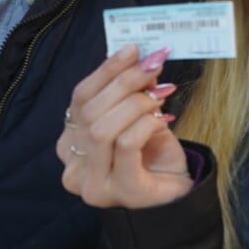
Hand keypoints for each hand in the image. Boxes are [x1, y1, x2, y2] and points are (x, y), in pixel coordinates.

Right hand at [57, 45, 190, 209]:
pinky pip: (125, 145)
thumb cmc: (154, 158)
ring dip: (137, 103)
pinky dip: (146, 124)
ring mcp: (93, 183)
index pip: (80, 97)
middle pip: (90, 111)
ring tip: (162, 96)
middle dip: (126, 82)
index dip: (106, 70)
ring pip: (103, 128)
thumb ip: (130, 92)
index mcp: (70, 144)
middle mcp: (73, 166)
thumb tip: (138, 57)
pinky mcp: (119, 191)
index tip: (133, 50)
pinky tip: (163, 121)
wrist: (177, 197)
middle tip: (154, 67)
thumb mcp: (138, 117)